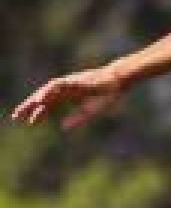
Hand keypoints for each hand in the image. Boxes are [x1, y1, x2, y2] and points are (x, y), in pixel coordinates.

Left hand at [12, 65, 128, 128]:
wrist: (117, 82)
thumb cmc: (107, 95)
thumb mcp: (90, 112)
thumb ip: (77, 119)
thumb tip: (62, 127)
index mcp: (68, 96)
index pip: (48, 105)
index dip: (39, 114)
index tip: (29, 123)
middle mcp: (64, 89)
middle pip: (42, 98)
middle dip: (29, 107)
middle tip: (15, 117)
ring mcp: (67, 84)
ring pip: (45, 91)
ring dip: (34, 100)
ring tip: (23, 110)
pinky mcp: (72, 80)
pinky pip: (55, 86)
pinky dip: (46, 92)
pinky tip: (39, 100)